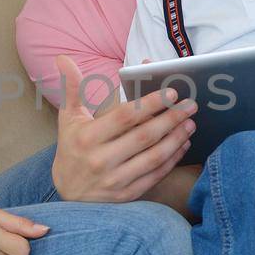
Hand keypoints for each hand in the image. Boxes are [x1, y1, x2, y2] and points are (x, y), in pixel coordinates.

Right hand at [51, 55, 194, 201]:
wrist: (67, 193)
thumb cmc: (72, 148)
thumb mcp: (68, 118)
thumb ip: (71, 88)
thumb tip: (63, 59)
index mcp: (87, 137)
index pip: (124, 116)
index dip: (150, 103)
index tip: (171, 93)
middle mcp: (100, 160)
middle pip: (144, 136)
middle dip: (171, 118)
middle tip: (190, 105)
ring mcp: (114, 180)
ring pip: (153, 157)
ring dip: (176, 138)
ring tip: (190, 123)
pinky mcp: (126, 195)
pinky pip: (155, 175)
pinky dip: (172, 159)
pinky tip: (182, 144)